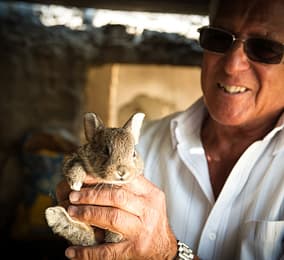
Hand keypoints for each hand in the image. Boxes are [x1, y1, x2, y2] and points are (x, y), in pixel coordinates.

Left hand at [60, 174, 177, 259]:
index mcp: (151, 194)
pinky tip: (72, 251)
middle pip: (117, 197)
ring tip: (71, 211)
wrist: (164, 248)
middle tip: (73, 195)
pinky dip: (87, 251)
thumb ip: (131, 187)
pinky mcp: (133, 250)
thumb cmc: (151, 219)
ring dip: (88, 213)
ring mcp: (141, 231)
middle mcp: (148, 210)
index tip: (84, 176)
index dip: (102, 177)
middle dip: (91, 195)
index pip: (126, 179)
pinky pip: (107, 251)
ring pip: (112, 218)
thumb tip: (100, 176)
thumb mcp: (148, 199)